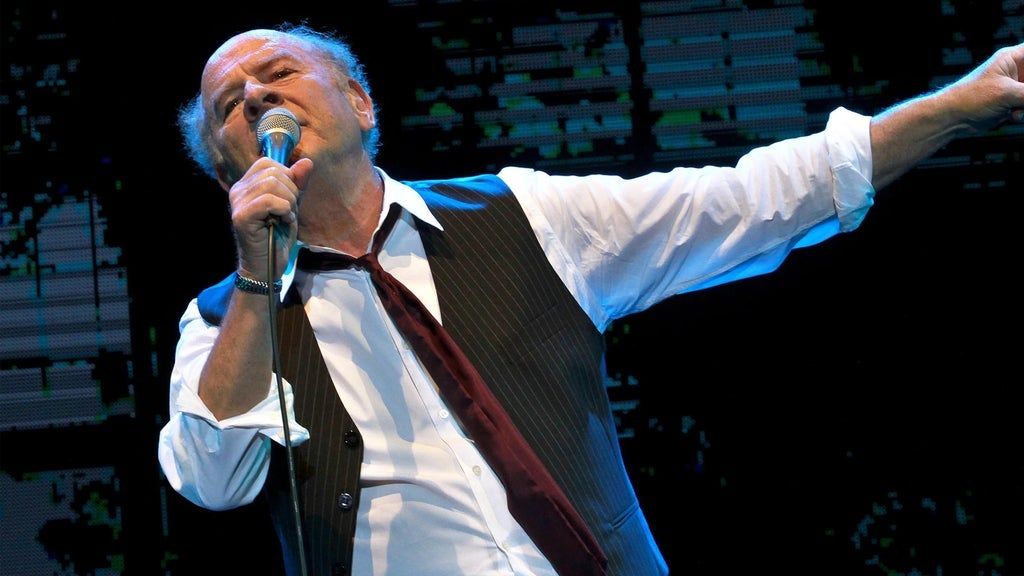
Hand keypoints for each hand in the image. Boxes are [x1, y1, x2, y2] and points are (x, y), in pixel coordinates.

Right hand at [229, 157, 313, 280]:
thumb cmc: (277, 236)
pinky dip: (283, 210)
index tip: (289, 198)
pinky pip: (268, 200)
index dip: (287, 177)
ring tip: (285, 217)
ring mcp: (237, 202)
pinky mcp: (241, 217)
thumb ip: (297, 183)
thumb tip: (307, 161)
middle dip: (291, 191)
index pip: (268, 163)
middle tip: (288, 212)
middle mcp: (238, 190)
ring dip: (288, 202)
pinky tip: (282, 222)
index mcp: (246, 184)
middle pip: (273, 172)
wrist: (267, 266)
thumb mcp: (292, 205)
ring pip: (272, 184)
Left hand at [939, 43, 1023, 132]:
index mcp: (1012, 58)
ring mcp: (1013, 88)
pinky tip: (1011, 116)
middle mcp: (1014, 70)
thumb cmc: (972, 99)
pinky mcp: (1010, 103)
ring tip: (1016, 110)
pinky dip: (1022, 113)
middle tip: (1022, 98)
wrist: (952, 119)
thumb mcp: (1007, 93)